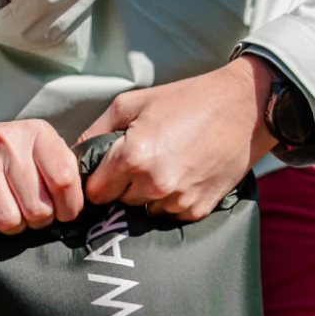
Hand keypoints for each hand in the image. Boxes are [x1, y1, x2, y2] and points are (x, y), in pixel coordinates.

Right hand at [0, 116, 82, 234]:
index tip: (61, 214)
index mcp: (38, 133)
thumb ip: (59, 170)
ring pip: (8, 220)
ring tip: (3, 211)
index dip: (67, 209)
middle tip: (25, 212)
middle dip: (34, 222)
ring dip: (7, 226)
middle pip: (38, 209)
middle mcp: (9, 141)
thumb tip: (85, 206)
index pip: (66, 180)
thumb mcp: (33, 149)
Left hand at [76, 55, 274, 221]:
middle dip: (124, 187)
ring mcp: (178, 201)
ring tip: (166, 166)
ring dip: (148, 196)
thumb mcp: (132, 103)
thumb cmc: (185, 100)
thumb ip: (96, 131)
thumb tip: (72, 156)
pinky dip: (172, 201)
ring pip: (144, 212)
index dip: (100, 180)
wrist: (243, 109)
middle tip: (143, 161)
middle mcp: (154, 184)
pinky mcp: (198, 210)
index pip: (96, 192)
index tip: (110, 169)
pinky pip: (170, 215)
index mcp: (133, 157)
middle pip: (119, 203)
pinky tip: (184, 175)